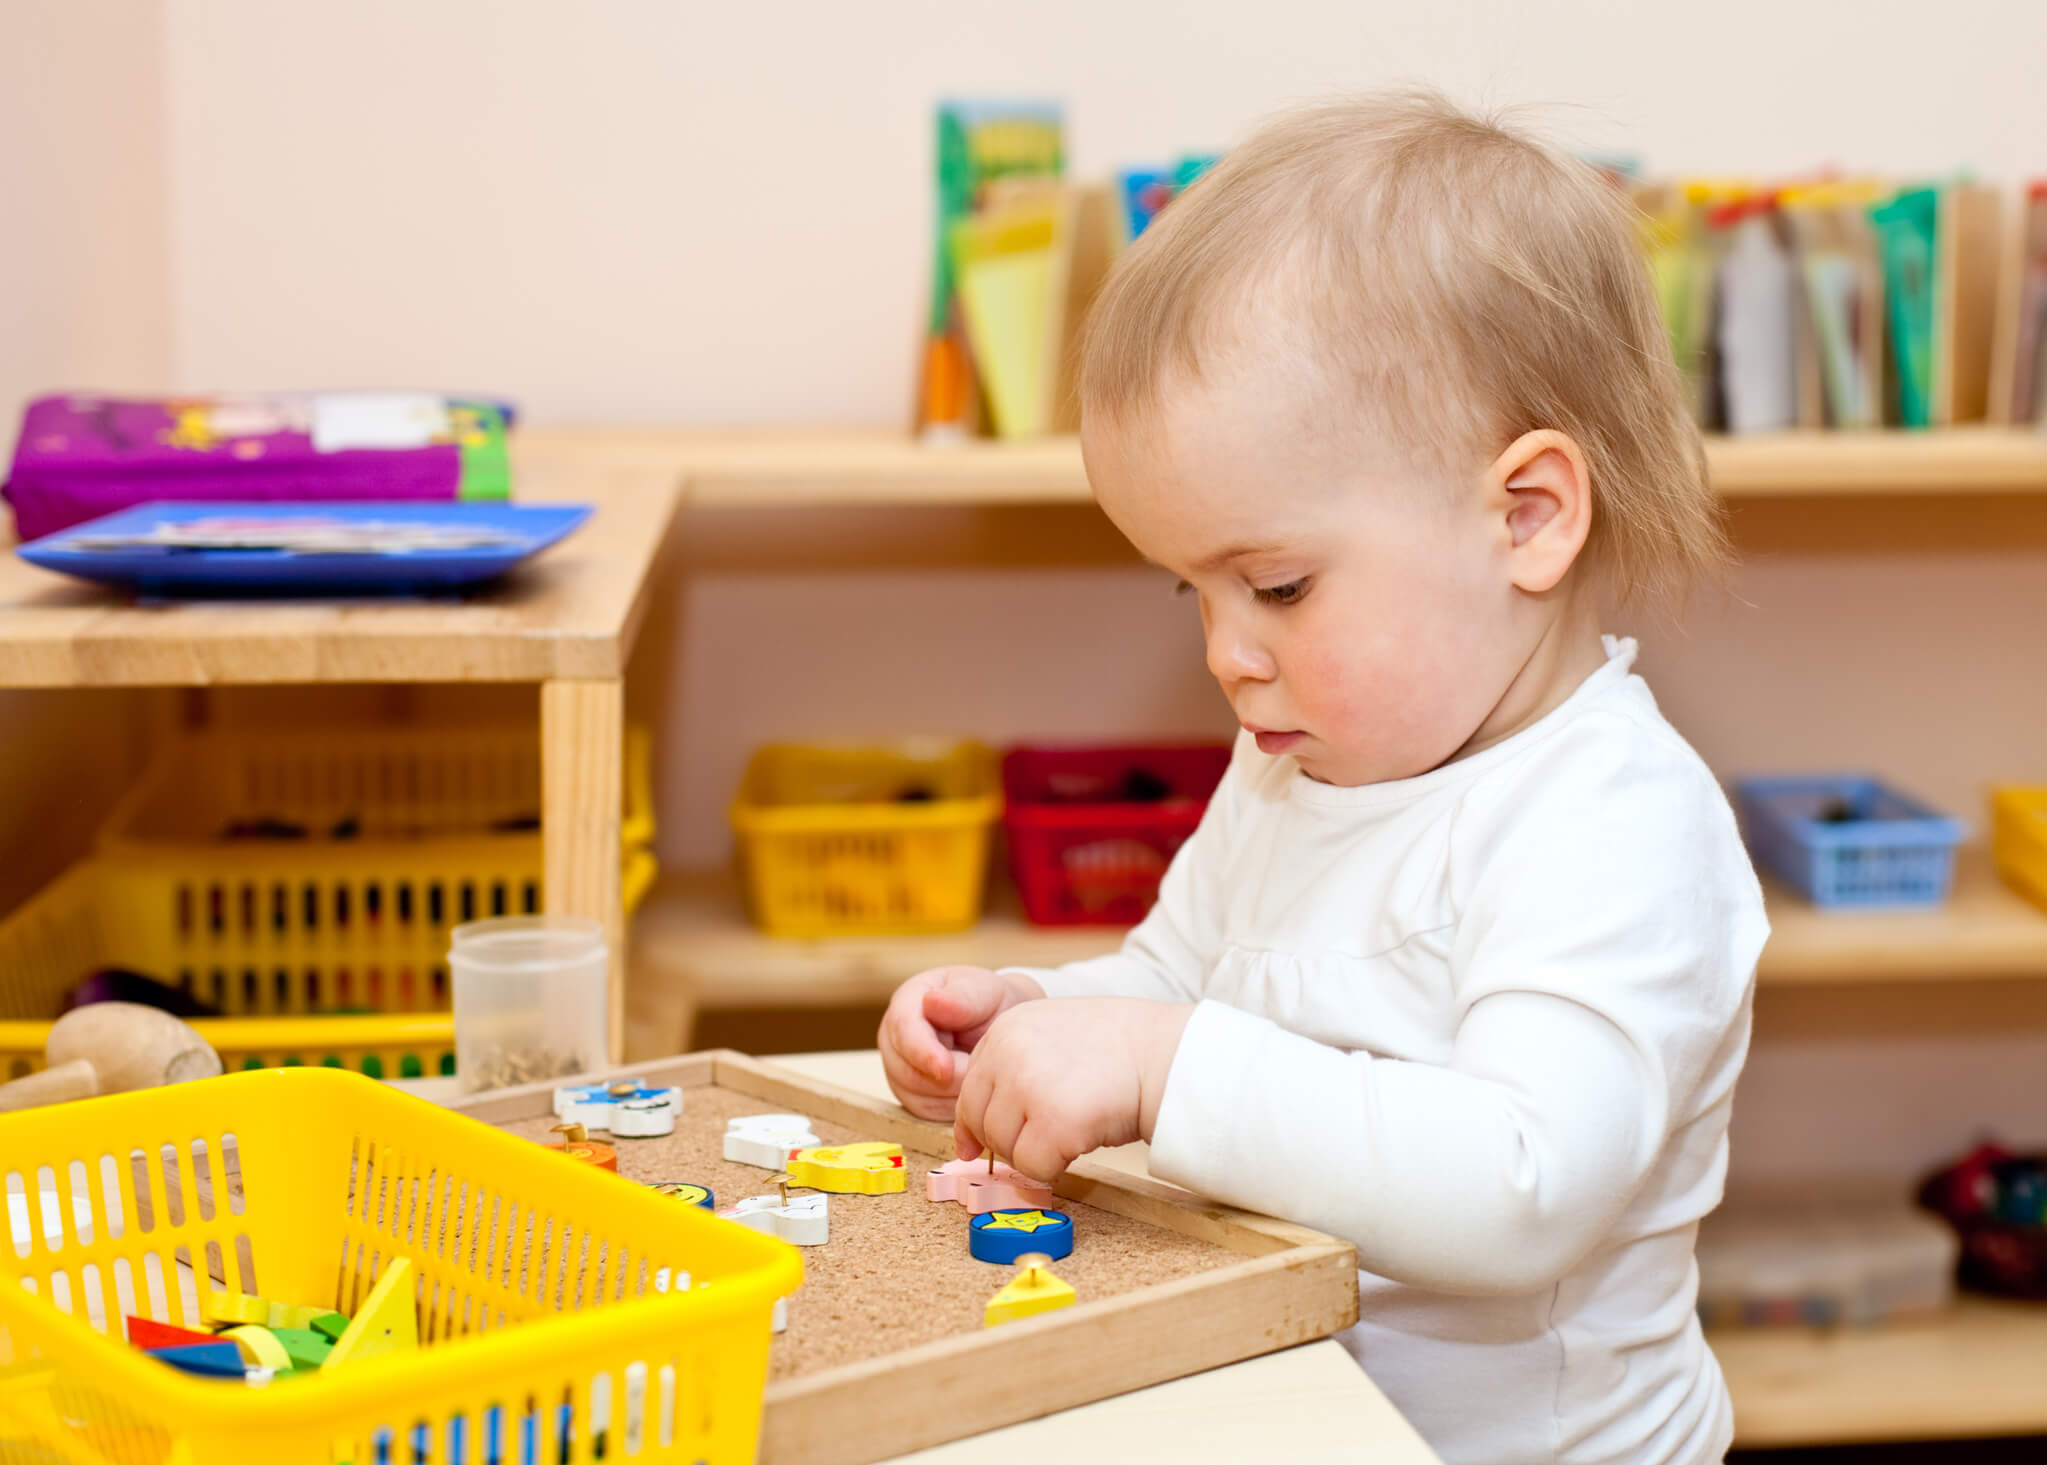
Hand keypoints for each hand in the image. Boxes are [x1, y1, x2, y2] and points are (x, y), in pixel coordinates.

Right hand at [879, 965, 1041, 1119]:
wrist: (995, 1025)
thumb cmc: (989, 1004)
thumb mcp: (984, 992)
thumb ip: (962, 998)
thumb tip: (932, 1001)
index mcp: (907, 1002)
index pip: (903, 1031)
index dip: (923, 1053)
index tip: (945, 1069)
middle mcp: (894, 1038)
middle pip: (906, 1072)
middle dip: (947, 1079)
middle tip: (981, 1072)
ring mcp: (899, 1069)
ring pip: (918, 1097)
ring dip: (953, 1094)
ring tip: (980, 1075)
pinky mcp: (912, 1095)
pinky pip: (928, 1113)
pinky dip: (952, 1108)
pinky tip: (972, 1090)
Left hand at [954, 997, 1192, 1181]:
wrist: (1164, 1053)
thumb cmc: (1117, 1048)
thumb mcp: (1050, 1036)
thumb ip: (1010, 1071)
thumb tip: (969, 1142)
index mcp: (1005, 1029)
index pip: (970, 1090)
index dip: (977, 1123)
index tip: (978, 1146)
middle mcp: (1009, 1053)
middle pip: (983, 1123)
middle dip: (1011, 1140)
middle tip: (1047, 1135)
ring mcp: (1030, 1086)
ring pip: (1006, 1149)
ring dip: (1035, 1152)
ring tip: (1072, 1129)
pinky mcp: (1055, 1121)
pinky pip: (1035, 1167)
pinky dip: (1055, 1167)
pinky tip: (1081, 1142)